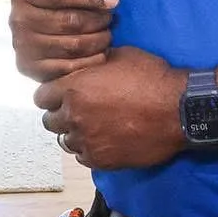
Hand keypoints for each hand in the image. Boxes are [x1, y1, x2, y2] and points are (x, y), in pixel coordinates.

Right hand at [8, 0, 120, 82]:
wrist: (30, 29)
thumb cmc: (50, 4)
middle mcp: (19, 20)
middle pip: (69, 21)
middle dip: (97, 19)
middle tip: (110, 17)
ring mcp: (24, 47)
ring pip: (73, 45)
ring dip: (98, 39)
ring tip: (106, 34)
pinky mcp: (32, 69)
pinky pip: (70, 67)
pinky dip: (91, 60)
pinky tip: (99, 52)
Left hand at [36, 46, 186, 169]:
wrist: (177, 110)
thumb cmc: (151, 78)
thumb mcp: (120, 56)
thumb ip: (95, 62)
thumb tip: (89, 62)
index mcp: (74, 87)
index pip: (40, 96)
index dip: (50, 93)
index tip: (60, 92)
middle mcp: (74, 116)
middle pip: (48, 120)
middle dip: (59, 113)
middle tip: (76, 108)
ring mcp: (87, 141)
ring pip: (64, 140)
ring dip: (73, 132)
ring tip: (91, 125)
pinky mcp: (101, 160)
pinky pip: (82, 156)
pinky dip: (88, 148)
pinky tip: (103, 138)